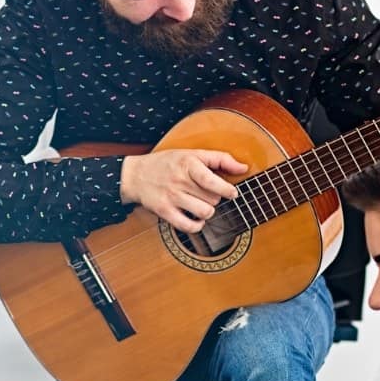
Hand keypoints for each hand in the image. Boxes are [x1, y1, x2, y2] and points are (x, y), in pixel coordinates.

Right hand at [120, 148, 246, 232]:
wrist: (135, 175)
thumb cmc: (167, 163)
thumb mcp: (192, 153)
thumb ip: (219, 159)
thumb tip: (244, 168)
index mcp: (188, 162)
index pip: (212, 180)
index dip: (227, 189)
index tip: (232, 193)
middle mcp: (179, 180)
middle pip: (213, 198)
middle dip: (215, 198)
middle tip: (208, 194)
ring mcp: (171, 197)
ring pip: (205, 212)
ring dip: (208, 211)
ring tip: (202, 205)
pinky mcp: (164, 211)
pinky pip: (188, 226)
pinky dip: (197, 225)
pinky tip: (196, 219)